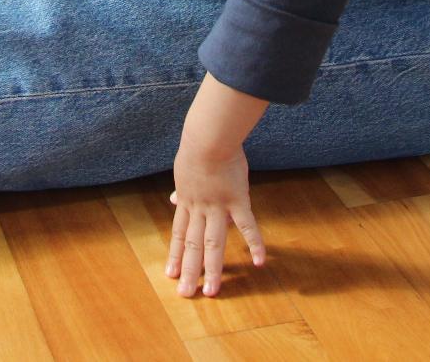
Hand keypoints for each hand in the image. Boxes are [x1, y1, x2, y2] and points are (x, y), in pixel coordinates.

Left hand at [168, 132, 265, 297]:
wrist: (207, 136)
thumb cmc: (197, 147)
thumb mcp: (183, 170)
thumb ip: (182, 189)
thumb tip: (173, 199)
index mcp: (187, 201)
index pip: (179, 233)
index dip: (175, 254)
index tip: (170, 274)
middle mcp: (199, 208)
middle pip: (193, 245)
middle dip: (189, 270)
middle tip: (185, 293)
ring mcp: (217, 207)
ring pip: (213, 243)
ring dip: (212, 269)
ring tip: (211, 291)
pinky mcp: (237, 200)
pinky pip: (247, 225)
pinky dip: (254, 243)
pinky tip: (259, 262)